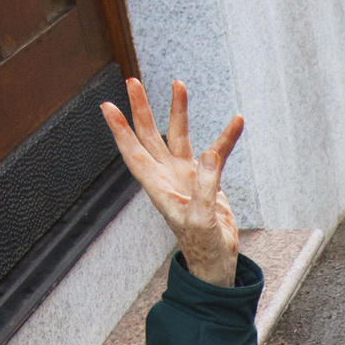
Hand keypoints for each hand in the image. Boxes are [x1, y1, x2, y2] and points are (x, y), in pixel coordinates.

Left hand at [102, 79, 244, 286]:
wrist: (217, 262)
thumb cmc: (204, 247)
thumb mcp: (203, 219)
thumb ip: (206, 186)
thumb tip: (210, 153)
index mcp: (158, 188)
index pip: (134, 153)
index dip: (120, 131)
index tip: (107, 107)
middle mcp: (167, 177)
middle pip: (150, 136)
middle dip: (141, 109)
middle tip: (132, 82)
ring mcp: (186, 176)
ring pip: (178, 136)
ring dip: (178, 112)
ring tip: (178, 84)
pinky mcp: (206, 180)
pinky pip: (216, 153)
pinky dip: (226, 139)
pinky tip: (237, 122)